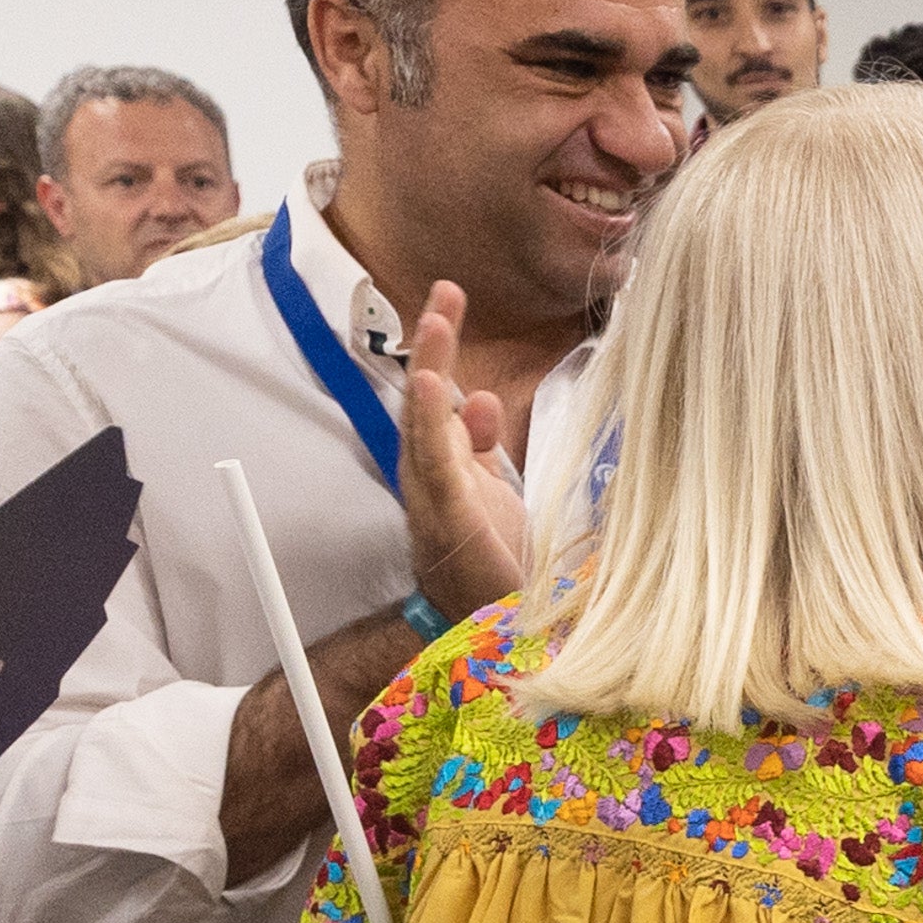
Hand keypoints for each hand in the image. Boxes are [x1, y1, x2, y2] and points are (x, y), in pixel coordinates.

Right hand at [403, 280, 527, 618]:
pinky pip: (434, 460)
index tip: (451, 304)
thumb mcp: (498, 495)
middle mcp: (435, 475)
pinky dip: (429, 420)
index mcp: (453, 467)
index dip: (444, 351)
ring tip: (438, 317)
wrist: (485, 630)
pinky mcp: (446, 516)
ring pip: (424, 419)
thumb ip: (484, 448)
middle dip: (435, 345)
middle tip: (445, 293)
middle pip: (428, 398)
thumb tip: (478, 397)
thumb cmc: (491, 566)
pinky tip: (427, 381)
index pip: (443, 399)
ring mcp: (435, 494)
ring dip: (430, 366)